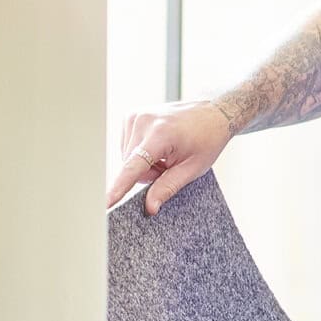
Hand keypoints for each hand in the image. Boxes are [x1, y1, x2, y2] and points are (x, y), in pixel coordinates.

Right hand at [108, 100, 234, 213]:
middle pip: (130, 165)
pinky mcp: (132, 116)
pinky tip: (159, 145)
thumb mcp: (193, 168)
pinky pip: (128, 146)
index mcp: (160, 134)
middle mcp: (143, 121)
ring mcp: (136, 116)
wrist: (215, 113)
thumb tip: (150, 207)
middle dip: (148, 172)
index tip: (105, 203)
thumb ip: (167, 187)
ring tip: (167, 152)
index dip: (119, 187)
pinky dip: (142, 152)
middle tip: (170, 164)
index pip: (133, 166)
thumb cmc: (208, 138)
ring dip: (145, 162)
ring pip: (127, 158)